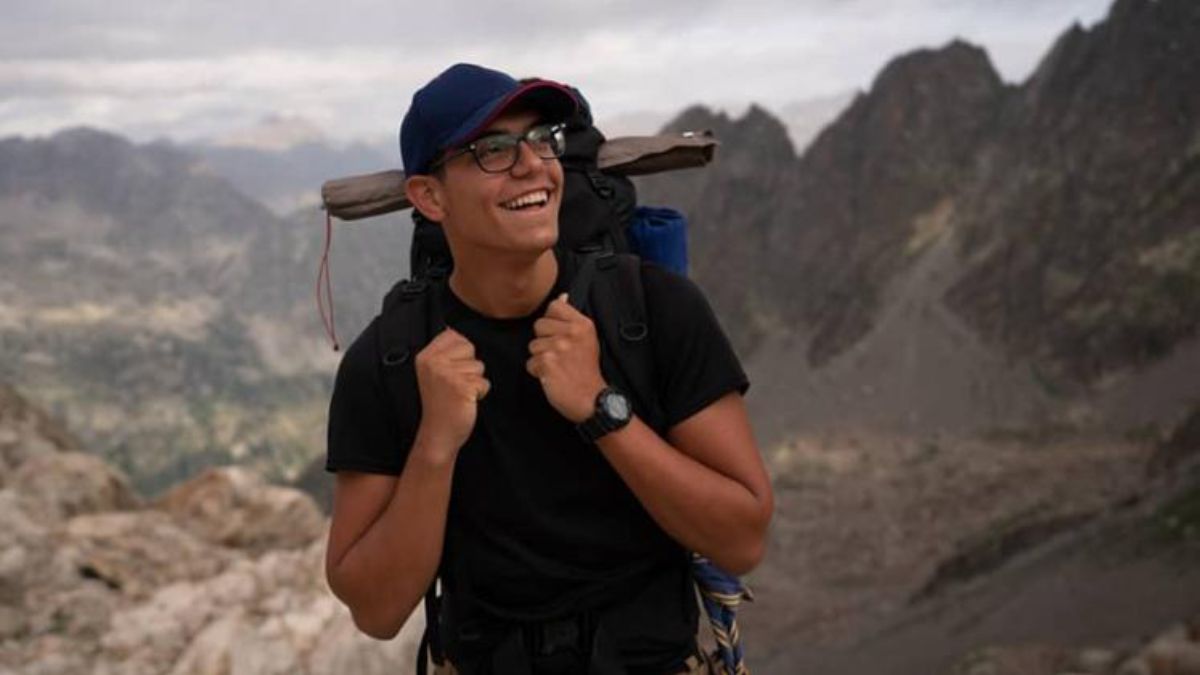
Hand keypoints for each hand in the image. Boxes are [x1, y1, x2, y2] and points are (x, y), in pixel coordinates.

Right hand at [413, 328, 488, 456]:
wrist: (438, 434)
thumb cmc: (440, 404)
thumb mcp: (435, 372)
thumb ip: (444, 352)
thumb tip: (452, 328)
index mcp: (425, 356)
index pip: (455, 336)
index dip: (461, 354)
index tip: (450, 373)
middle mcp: (433, 362)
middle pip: (470, 348)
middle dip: (470, 367)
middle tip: (455, 386)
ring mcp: (446, 374)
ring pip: (479, 366)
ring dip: (475, 382)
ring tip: (459, 395)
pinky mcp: (461, 387)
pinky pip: (484, 382)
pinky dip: (480, 393)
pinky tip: (465, 402)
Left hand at [527, 294, 606, 423]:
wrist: (591, 399)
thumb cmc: (587, 370)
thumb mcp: (587, 339)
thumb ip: (572, 318)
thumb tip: (562, 296)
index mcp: (583, 324)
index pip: (554, 306)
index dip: (552, 321)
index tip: (560, 335)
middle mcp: (572, 333)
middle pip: (539, 325)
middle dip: (544, 340)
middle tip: (560, 355)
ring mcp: (559, 347)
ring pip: (532, 345)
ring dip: (540, 358)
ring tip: (557, 367)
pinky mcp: (547, 363)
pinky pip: (530, 362)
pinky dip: (538, 372)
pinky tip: (552, 376)